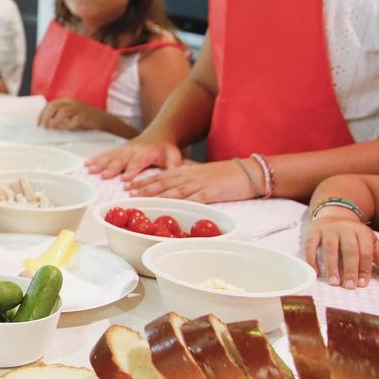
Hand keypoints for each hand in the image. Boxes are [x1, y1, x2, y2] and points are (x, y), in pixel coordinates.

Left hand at [37, 98, 109, 131]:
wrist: (103, 119)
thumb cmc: (85, 117)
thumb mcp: (71, 113)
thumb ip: (59, 115)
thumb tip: (46, 122)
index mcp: (67, 101)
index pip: (51, 104)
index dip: (42, 113)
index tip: (38, 122)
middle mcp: (72, 103)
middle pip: (54, 106)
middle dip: (46, 116)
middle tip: (43, 125)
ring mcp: (79, 109)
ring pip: (63, 112)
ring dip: (55, 121)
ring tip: (52, 127)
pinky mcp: (85, 117)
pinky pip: (74, 121)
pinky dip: (67, 125)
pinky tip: (65, 128)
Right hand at [85, 138, 181, 180]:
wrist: (159, 133)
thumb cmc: (166, 149)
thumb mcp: (174, 157)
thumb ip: (174, 168)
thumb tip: (175, 181)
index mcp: (147, 153)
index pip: (138, 162)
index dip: (132, 170)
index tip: (125, 179)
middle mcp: (133, 150)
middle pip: (121, 159)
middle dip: (111, 168)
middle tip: (103, 176)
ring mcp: (124, 149)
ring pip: (110, 156)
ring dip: (100, 163)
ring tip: (90, 170)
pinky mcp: (118, 150)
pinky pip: (105, 153)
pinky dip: (95, 158)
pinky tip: (86, 164)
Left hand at [124, 159, 254, 202]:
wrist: (249, 172)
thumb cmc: (227, 175)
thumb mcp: (204, 175)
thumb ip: (189, 180)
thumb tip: (175, 188)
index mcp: (189, 172)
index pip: (163, 176)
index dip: (146, 180)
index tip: (131, 185)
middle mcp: (191, 176)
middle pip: (164, 182)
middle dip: (145, 187)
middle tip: (129, 192)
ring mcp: (200, 184)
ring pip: (174, 190)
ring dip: (156, 195)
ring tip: (142, 199)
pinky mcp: (211, 193)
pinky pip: (194, 198)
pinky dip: (181, 202)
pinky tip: (170, 206)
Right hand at [304, 213, 378, 287]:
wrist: (335, 213)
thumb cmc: (354, 235)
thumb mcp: (370, 243)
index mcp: (362, 231)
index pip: (365, 252)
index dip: (365, 268)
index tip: (362, 284)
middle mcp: (346, 228)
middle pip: (349, 250)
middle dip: (350, 269)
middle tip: (349, 286)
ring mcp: (329, 229)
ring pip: (330, 248)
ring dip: (331, 266)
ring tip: (334, 282)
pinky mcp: (314, 231)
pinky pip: (311, 245)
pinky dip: (312, 259)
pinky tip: (316, 272)